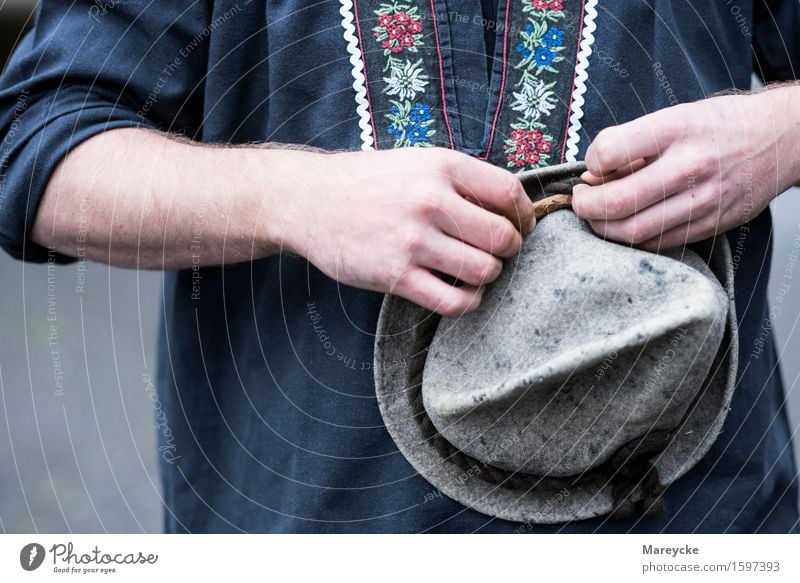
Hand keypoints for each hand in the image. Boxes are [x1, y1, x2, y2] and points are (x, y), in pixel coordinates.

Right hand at [282, 147, 534, 315]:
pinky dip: (467, 301)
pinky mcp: (395, 275)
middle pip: (502, 236)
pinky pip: (453, 301)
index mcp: (441, 166)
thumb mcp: (416, 161)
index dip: (524, 215)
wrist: (308, 200)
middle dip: (509, 249)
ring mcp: (412, 240)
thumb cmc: (367, 182)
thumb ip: (459, 180)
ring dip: (489, 276)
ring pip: (483, 271)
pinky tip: (460, 292)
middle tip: (497, 252)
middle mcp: (430, 201)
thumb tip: (508, 206)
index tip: (520, 226)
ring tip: (475, 271)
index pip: (508, 192)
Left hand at [571, 86, 799, 250]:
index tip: (592, 166)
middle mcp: (690, 166)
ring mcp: (702, 201)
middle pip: (617, 202)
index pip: (611, 151)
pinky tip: (626, 224)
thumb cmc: (719, 126)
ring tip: (599, 213)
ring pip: (633, 231)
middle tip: (581, 200)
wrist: (779, 140)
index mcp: (676, 129)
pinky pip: (656, 243)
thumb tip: (591, 177)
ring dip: (603, 227)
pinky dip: (631, 238)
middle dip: (585, 206)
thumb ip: (629, 145)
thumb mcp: (672, 117)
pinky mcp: (709, 225)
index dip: (590, 162)